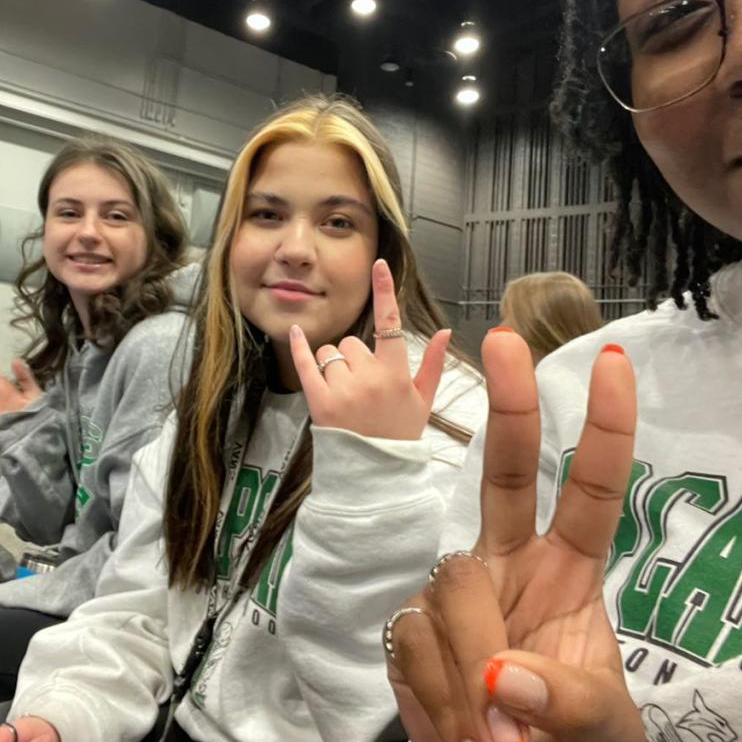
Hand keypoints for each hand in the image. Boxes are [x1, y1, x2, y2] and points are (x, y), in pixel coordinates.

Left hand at [288, 258, 450, 440]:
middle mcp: (369, 379)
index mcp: (396, 375)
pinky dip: (300, 347)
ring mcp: (343, 390)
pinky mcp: (319, 402)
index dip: (385, 292)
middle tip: (363, 387)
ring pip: (330, 353)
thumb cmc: (399, 436)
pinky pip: (306, 364)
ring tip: (346, 395)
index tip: (378, 265)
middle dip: (354, 358)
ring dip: (334, 366)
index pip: (391, 324)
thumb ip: (434, 364)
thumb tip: (445, 332)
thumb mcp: (423, 401)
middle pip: (352, 343)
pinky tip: (296, 332)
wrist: (375, 476)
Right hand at [385, 329, 642, 741]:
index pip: (588, 491)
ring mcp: (451, 598)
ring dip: (476, 675)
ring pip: (451, 591)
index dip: (603, 429)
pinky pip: (413, 649)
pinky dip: (443, 709)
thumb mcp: (604, 736)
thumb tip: (507, 676)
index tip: (611, 360)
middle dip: (508, 409)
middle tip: (506, 341)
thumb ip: (572, 702)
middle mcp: (506, 565)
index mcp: (567, 572)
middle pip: (499, 477)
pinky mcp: (407, 637)